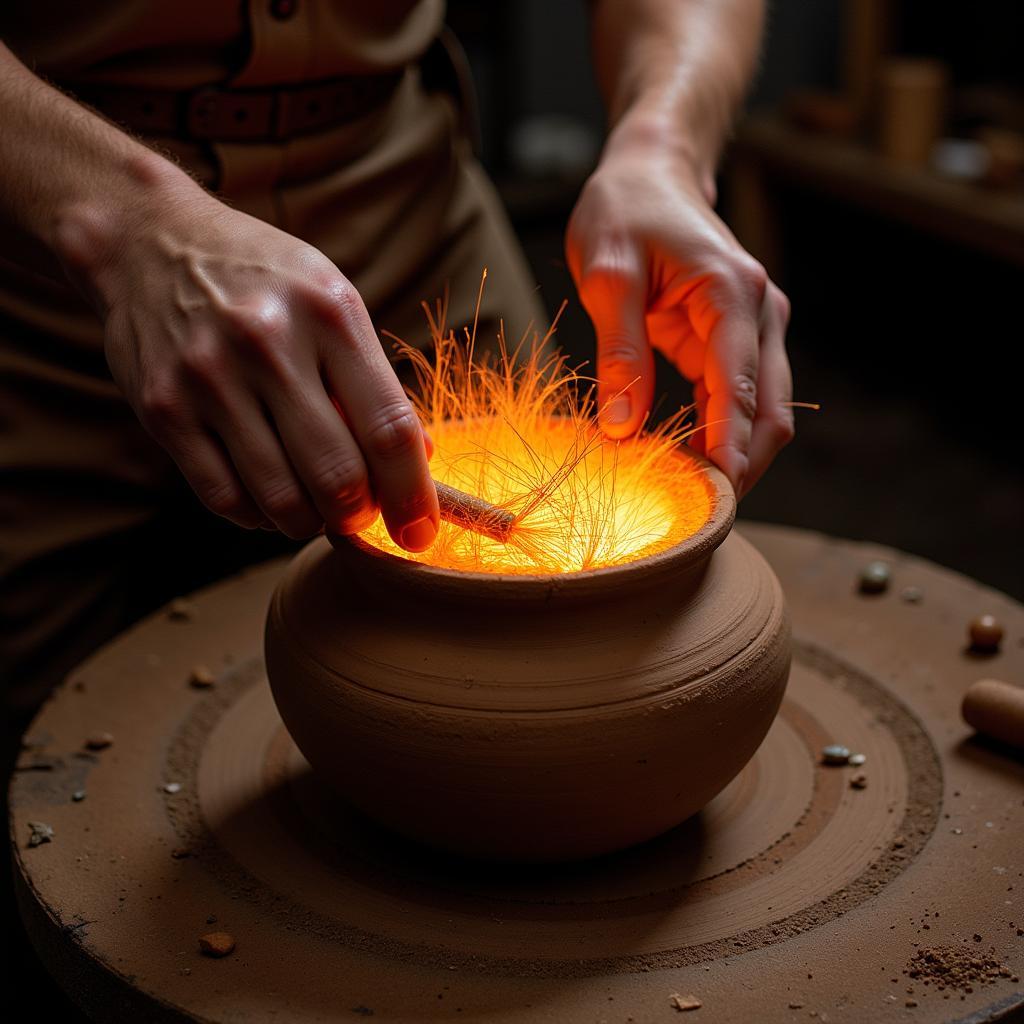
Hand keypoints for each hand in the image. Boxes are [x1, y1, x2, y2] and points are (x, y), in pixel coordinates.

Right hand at [56, 163, 438, 548]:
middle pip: (337, 476)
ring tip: (315, 505)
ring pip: (281, 500)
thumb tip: (421, 462)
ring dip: (309, 522)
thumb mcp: (331, 301)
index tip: (420, 534)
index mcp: (328, 313)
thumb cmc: (263, 280)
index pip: (388, 429)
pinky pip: (226, 498)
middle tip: (359, 511)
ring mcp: (209, 378)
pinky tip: (269, 497)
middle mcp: (268, 344)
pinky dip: (259, 516)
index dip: (412, 494)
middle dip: (358, 515)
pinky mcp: (164, 410)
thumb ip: (373, 381)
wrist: (149, 241)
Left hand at [566, 132, 792, 498]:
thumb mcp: (607, 273)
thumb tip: (623, 427)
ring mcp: (753, 329)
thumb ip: (620, 349)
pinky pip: (736, 400)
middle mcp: (759, 314)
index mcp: (733, 295)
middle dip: (743, 465)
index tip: (712, 502)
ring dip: (735, 454)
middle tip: (701, 516)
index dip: (729, 450)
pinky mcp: (734, 340)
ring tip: (692, 500)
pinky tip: (686, 463)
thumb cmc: (624, 211)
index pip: (741, 390)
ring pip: (762, 412)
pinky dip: (720, 434)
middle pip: (770, 412)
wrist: (649, 172)